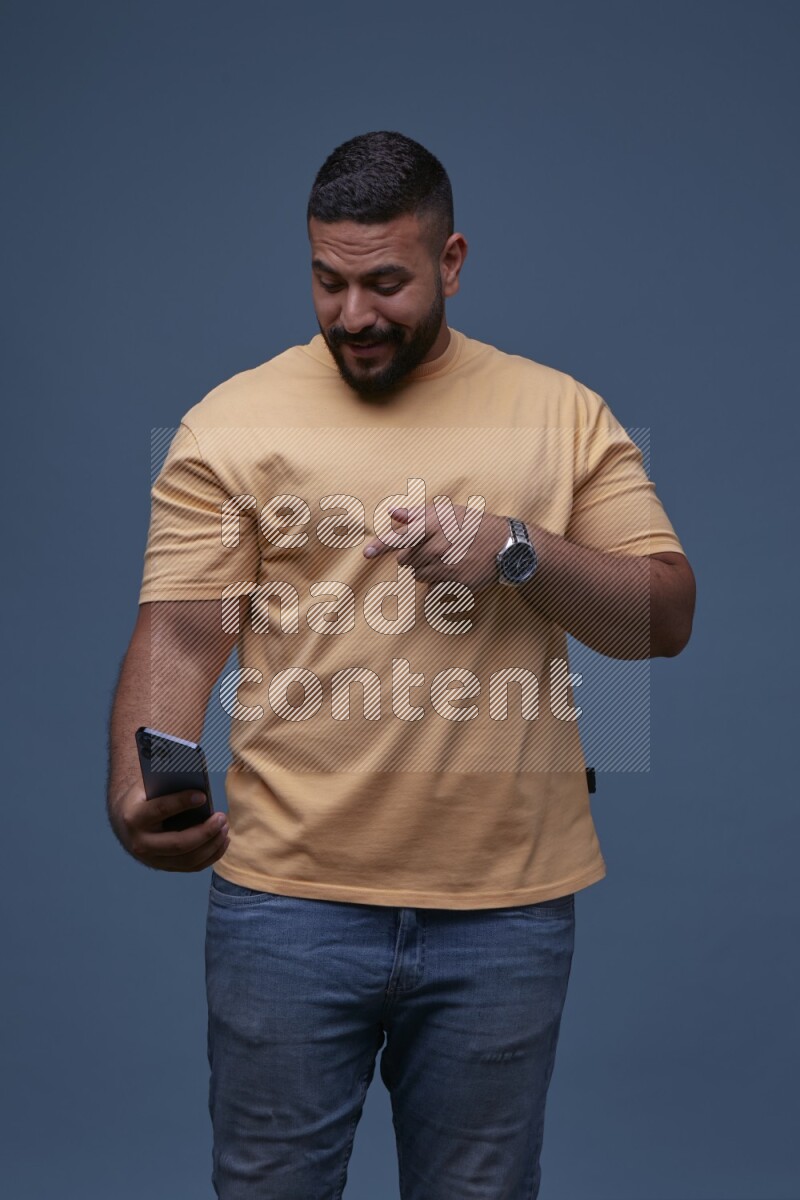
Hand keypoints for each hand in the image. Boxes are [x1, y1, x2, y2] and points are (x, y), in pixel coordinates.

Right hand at [109, 783, 229, 872]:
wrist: (125, 820)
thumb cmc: (145, 798)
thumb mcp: (149, 788)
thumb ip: (169, 788)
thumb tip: (199, 788)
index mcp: (134, 817)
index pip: (160, 810)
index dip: (182, 802)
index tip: (203, 796)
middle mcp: (140, 843)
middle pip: (178, 843)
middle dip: (204, 832)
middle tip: (222, 817)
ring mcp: (152, 859)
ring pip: (188, 859)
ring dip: (212, 844)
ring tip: (224, 827)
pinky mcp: (164, 866)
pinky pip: (192, 866)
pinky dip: (211, 855)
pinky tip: (222, 840)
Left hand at [363, 503, 507, 591]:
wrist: (505, 546)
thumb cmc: (473, 525)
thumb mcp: (448, 512)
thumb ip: (418, 514)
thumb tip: (393, 513)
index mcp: (433, 524)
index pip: (400, 536)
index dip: (381, 545)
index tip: (366, 553)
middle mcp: (437, 545)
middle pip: (406, 559)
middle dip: (411, 557)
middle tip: (430, 549)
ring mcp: (446, 564)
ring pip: (417, 573)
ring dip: (423, 568)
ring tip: (443, 558)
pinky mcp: (453, 581)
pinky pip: (431, 585)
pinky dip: (435, 579)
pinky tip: (450, 569)